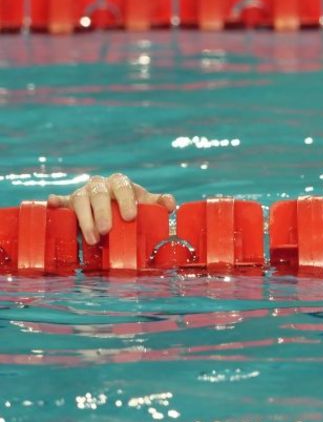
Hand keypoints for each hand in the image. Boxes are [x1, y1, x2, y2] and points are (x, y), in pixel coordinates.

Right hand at [47, 174, 174, 244]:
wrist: (109, 205)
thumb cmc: (129, 204)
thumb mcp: (144, 202)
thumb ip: (158, 202)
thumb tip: (171, 206)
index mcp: (119, 182)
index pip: (123, 187)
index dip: (126, 200)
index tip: (130, 217)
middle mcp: (99, 185)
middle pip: (99, 194)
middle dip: (103, 212)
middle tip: (107, 230)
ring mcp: (82, 192)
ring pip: (80, 200)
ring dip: (84, 219)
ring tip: (92, 239)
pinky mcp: (68, 203)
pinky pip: (60, 201)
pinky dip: (56, 201)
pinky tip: (52, 203)